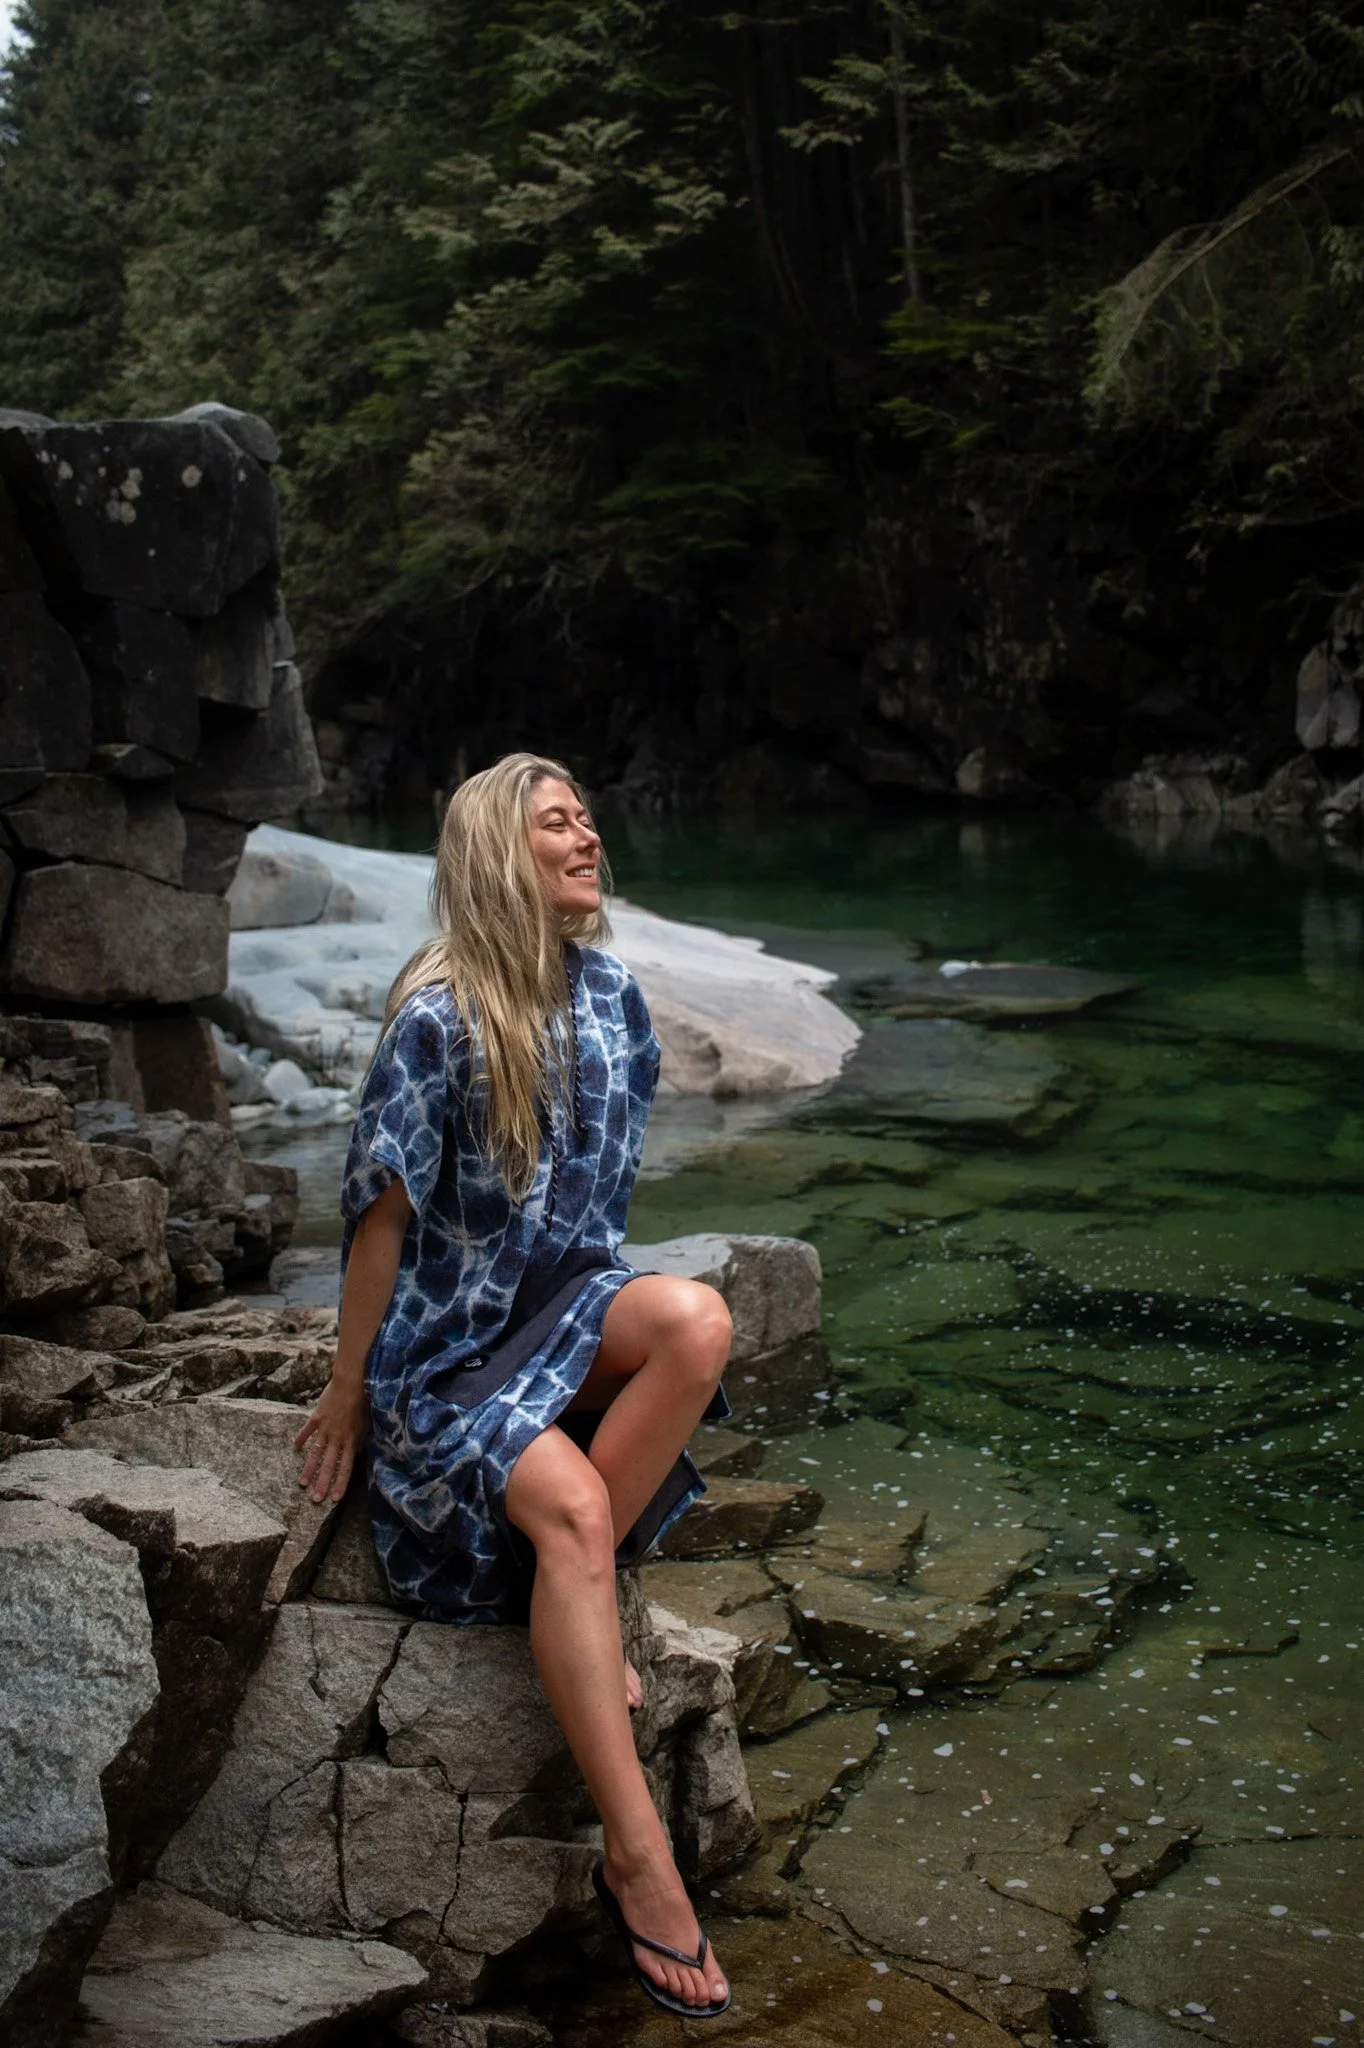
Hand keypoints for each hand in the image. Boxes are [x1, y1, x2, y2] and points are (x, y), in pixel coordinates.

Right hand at [295, 1375, 369, 1504]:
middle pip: (329, 1464)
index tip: (335, 1499)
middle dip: (322, 1483)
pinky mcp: (317, 1416)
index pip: (346, 1467)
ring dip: (309, 1469)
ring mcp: (325, 1427)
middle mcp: (337, 1437)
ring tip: (302, 1483)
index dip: (341, 1483)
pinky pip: (307, 1430)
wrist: (353, 1380)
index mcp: (351, 1439)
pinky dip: (301, 1438)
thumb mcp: (368, 1423)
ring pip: (315, 1452)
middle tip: (316, 1499)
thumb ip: (362, 1438)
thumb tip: (359, 1452)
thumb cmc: (365, 1400)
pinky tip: (295, 1448)